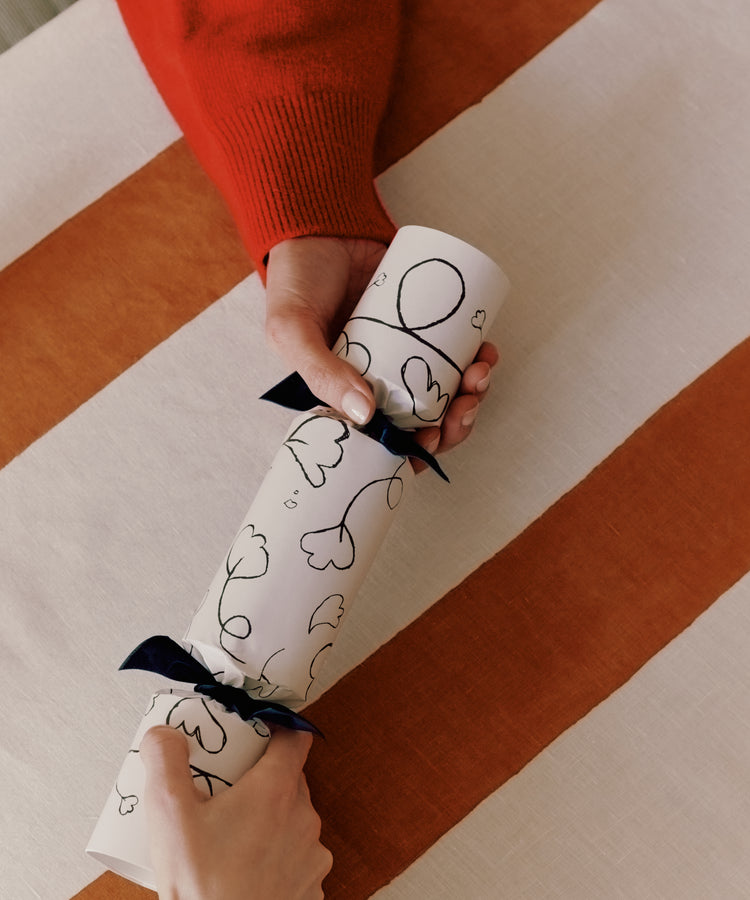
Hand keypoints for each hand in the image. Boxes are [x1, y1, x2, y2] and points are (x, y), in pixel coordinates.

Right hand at [140, 726, 331, 899]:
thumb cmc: (201, 888)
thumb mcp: (169, 815)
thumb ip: (165, 762)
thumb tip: (163, 734)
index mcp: (276, 791)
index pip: (296, 736)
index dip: (279, 728)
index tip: (257, 732)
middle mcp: (303, 818)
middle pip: (291, 779)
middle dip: (263, 778)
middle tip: (228, 789)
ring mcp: (311, 856)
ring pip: (294, 819)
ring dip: (271, 820)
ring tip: (233, 835)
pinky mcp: (311, 887)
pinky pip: (298, 857)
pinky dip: (278, 856)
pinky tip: (248, 867)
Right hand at [265, 236, 498, 457]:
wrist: (319, 224)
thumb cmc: (296, 283)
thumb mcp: (292, 331)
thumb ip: (320, 372)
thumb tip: (366, 417)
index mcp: (345, 397)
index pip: (384, 440)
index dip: (412, 451)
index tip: (431, 443)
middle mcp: (379, 382)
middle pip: (424, 421)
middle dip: (453, 424)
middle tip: (464, 409)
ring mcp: (405, 353)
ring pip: (446, 390)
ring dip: (471, 393)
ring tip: (479, 375)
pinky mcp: (425, 324)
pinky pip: (457, 350)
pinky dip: (477, 356)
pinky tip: (485, 351)